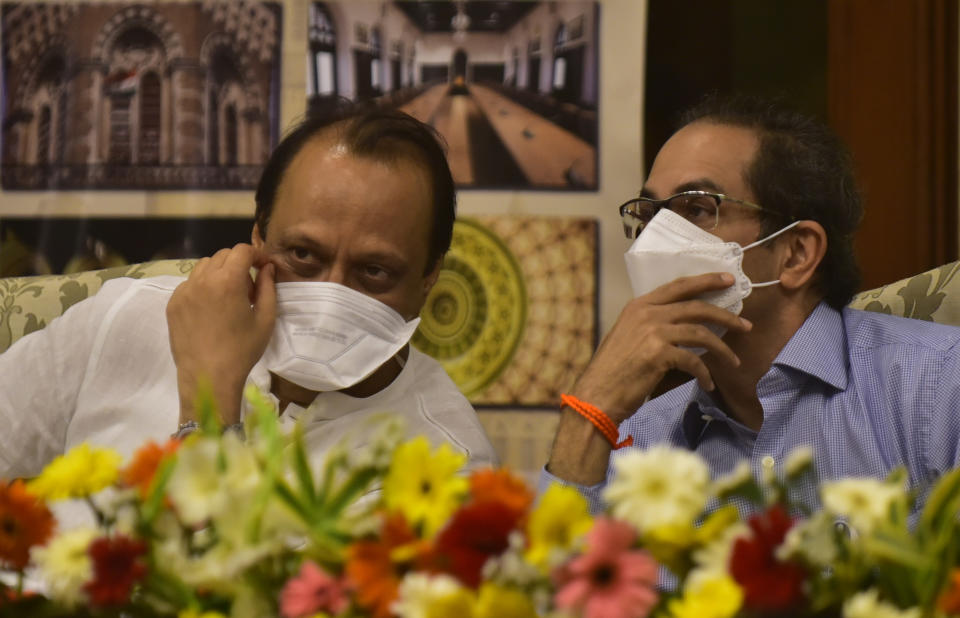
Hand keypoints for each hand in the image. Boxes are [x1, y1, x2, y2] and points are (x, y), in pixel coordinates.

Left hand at [166, 244, 275, 423]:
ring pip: (204, 266)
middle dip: (238, 264)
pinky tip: (211, 309)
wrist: (208, 376)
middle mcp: (203, 280)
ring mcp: (184, 291)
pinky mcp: (173, 303)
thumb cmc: (242, 350)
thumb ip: (268, 287)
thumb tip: (267, 268)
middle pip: (223, 255)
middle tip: (248, 288)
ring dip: (219, 272)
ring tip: (227, 297)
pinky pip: (190, 283)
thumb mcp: (266, 319)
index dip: (256, 255)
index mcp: (228, 281)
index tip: (263, 267)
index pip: (242, 250)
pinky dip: (203, 287)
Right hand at [571, 272, 751, 423]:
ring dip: (722, 348)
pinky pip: (694, 361)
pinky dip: (704, 374)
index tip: (728, 280)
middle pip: (696, 307)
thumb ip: (651, 326)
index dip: (706, 281)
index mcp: (639, 306)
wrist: (597, 394)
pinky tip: (708, 384)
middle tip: (745, 324)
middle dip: (726, 315)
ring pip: (701, 333)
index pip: (679, 286)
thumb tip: (684, 328)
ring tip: (734, 360)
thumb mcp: (628, 336)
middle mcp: (647, 313)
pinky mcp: (659, 354)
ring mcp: (653, 332)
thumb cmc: (613, 370)